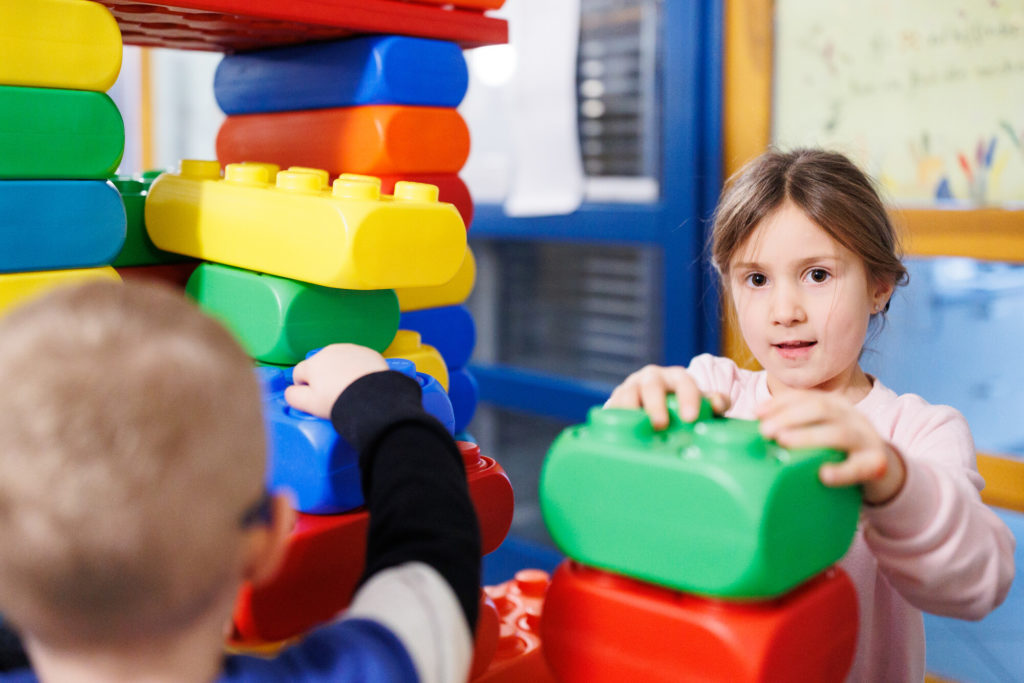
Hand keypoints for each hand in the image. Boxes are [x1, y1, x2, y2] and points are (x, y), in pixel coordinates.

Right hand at [284, 344, 388, 418]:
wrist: (373, 397)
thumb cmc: (340, 401)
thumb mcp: (309, 404)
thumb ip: (293, 396)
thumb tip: (291, 391)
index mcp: (312, 364)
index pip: (299, 373)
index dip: (304, 387)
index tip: (314, 397)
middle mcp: (329, 352)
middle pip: (319, 365)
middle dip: (323, 378)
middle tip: (333, 395)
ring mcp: (349, 350)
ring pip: (338, 361)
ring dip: (340, 371)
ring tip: (349, 389)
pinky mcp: (367, 352)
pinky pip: (357, 360)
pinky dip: (357, 368)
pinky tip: (361, 382)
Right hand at [604, 364, 728, 429]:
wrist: (655, 403)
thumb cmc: (681, 406)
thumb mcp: (699, 403)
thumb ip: (712, 403)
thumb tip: (719, 404)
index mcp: (676, 377)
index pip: (684, 382)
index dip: (688, 398)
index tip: (690, 417)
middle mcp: (652, 378)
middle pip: (652, 385)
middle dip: (655, 404)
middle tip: (660, 424)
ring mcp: (631, 388)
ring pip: (627, 394)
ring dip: (630, 410)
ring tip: (635, 428)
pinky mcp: (615, 401)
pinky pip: (611, 407)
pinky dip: (613, 417)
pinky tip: (617, 431)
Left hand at [756, 391, 905, 503]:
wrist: (885, 472)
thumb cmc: (840, 452)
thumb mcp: (820, 433)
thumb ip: (795, 428)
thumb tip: (758, 425)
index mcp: (836, 406)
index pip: (806, 397)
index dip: (780, 403)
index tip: (756, 413)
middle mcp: (852, 417)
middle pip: (821, 408)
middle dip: (790, 416)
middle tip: (765, 431)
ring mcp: (867, 439)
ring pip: (839, 433)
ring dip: (809, 436)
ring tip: (784, 442)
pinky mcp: (877, 464)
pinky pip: (860, 467)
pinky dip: (841, 471)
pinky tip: (823, 475)